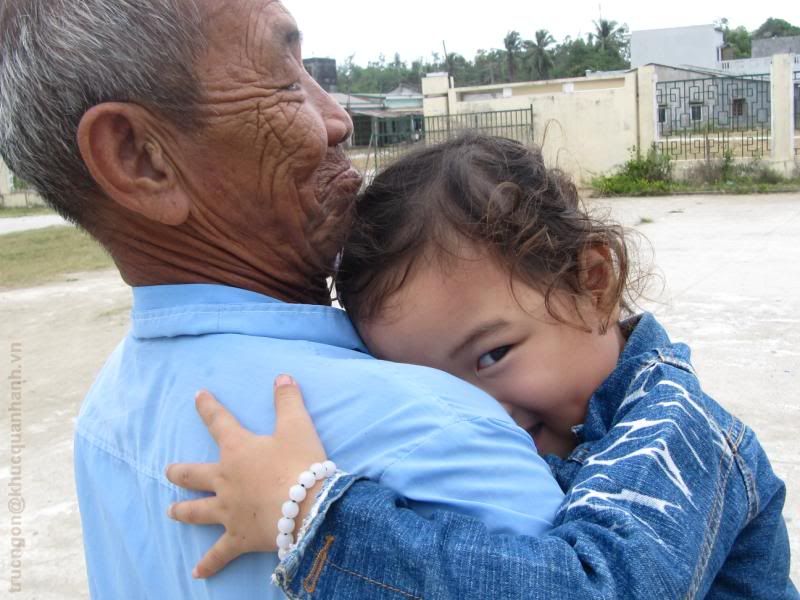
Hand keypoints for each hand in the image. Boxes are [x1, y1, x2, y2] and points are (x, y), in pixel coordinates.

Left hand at [165, 375, 326, 578]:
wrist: (307, 507)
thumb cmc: (301, 464)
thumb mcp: (297, 426)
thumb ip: (287, 401)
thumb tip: (281, 377)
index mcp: (238, 450)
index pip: (219, 422)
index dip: (208, 407)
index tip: (198, 396)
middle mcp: (225, 480)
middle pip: (195, 474)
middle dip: (181, 471)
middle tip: (170, 470)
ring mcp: (228, 511)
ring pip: (198, 511)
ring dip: (184, 511)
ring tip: (171, 511)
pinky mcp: (238, 538)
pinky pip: (219, 554)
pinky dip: (208, 564)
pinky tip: (197, 573)